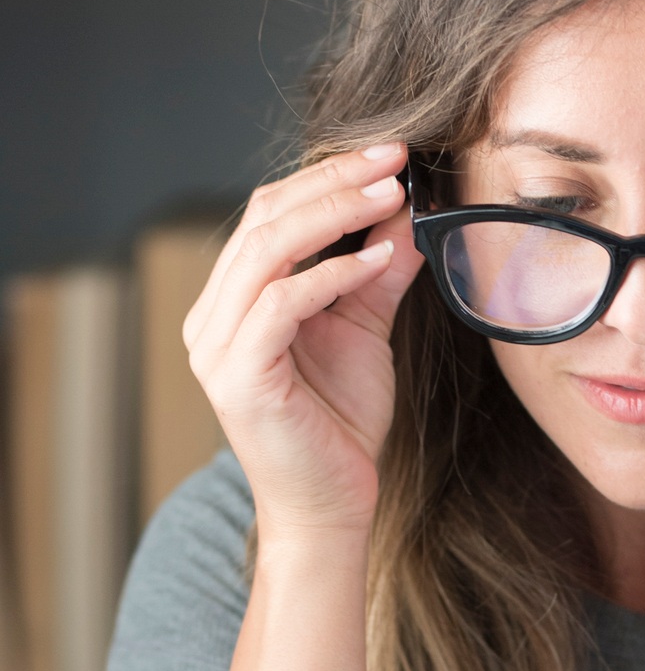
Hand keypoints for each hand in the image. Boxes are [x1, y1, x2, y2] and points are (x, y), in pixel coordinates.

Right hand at [184, 144, 423, 541]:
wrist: (330, 511)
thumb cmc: (340, 430)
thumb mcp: (364, 334)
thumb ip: (375, 275)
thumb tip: (405, 215)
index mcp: (234, 302)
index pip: (269, 215)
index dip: (326, 178)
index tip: (388, 159)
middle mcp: (213, 318)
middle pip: (264, 218)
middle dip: (333, 182)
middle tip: (393, 161)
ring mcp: (218, 346)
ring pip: (266, 249)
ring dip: (334, 215)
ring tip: (391, 198)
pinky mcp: (239, 375)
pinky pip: (282, 303)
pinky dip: (331, 274)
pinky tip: (378, 262)